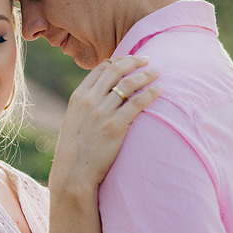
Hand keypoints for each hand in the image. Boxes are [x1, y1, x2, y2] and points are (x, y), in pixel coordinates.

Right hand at [49, 56, 160, 193]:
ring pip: (128, 84)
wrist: (73, 173)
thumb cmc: (75, 150)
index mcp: (78, 97)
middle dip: (134, 62)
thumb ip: (87, 105)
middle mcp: (89, 101)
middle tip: (147, 60)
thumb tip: (104, 94)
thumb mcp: (74, 120)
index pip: (101, 69)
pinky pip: (137, 103)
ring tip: (157, 72)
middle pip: (116, 71)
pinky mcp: (115, 127)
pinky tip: (159, 90)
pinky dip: (151, 93)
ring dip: (146, 75)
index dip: (118, 61)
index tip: (130, 60)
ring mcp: (102, 113)